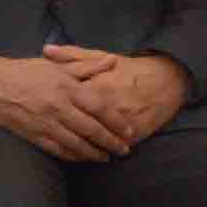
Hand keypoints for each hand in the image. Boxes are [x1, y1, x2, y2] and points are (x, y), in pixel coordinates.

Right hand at [0, 51, 124, 163]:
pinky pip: (59, 150)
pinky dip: (74, 156)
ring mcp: (46, 123)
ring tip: (106, 158)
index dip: (117, 122)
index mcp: (66, 87)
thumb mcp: (55, 64)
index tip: (130, 132)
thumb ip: (85, 66)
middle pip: (93, 130)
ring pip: (77, 144)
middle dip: (111, 142)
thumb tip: (112, 61)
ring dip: (95, 153)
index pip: (100, 108)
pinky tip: (82, 159)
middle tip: (124, 150)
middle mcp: (59, 107)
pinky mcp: (34, 135)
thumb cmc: (23, 71)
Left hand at [45, 45, 188, 148]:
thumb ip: (72, 56)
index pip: (67, 101)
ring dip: (81, 147)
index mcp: (96, 85)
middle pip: (79, 124)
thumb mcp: (99, 55)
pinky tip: (88, 157)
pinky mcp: (136, 133)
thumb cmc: (128, 67)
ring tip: (60, 147)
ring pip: (96, 140)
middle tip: (48, 133)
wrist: (167, 79)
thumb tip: (46, 50)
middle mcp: (108, 105)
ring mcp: (122, 121)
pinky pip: (109, 148)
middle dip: (61, 130)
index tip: (39, 110)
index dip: (50, 107)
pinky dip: (101, 152)